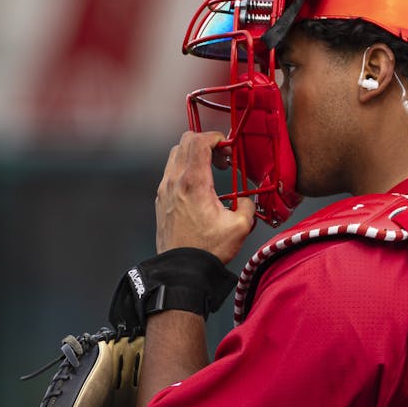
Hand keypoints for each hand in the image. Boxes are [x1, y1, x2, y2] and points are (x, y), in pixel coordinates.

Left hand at [155, 131, 255, 264]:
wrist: (181, 269)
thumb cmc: (207, 250)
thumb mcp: (239, 228)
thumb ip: (247, 206)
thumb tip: (245, 201)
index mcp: (194, 182)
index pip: (199, 141)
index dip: (215, 137)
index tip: (227, 146)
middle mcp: (175, 181)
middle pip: (184, 142)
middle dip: (205, 143)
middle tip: (221, 159)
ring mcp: (164, 189)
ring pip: (175, 155)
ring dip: (193, 156)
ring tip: (210, 172)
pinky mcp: (160, 199)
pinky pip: (170, 172)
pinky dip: (184, 169)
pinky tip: (198, 187)